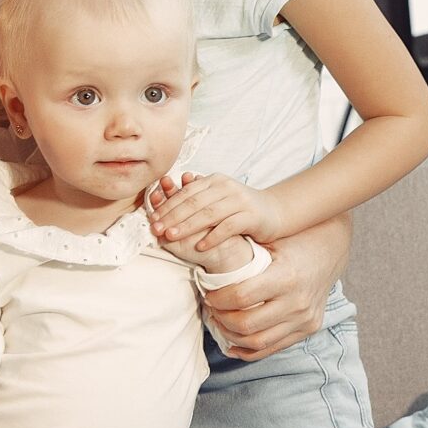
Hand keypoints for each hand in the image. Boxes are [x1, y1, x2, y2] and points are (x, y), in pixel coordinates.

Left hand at [145, 172, 281, 256]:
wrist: (274, 211)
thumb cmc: (240, 207)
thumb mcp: (218, 197)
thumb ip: (197, 197)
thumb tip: (165, 200)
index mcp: (214, 181)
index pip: (187, 192)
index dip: (168, 205)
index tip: (153, 218)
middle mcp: (226, 187)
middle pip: (194, 202)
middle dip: (173, 216)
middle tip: (157, 228)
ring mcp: (240, 200)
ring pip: (208, 213)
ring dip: (188, 225)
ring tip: (172, 236)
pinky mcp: (251, 216)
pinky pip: (228, 226)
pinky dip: (213, 236)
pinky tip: (200, 246)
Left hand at [199, 217, 347, 359]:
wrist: (330, 251)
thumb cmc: (293, 241)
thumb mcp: (270, 240)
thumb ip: (242, 252)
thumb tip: (202, 256)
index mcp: (287, 276)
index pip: (242, 296)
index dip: (218, 299)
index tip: (208, 294)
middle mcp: (298, 301)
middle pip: (247, 324)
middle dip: (221, 319)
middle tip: (211, 309)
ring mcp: (305, 319)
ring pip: (258, 341)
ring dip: (232, 335)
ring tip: (220, 322)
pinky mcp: (308, 328)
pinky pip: (272, 348)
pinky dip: (248, 349)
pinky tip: (232, 341)